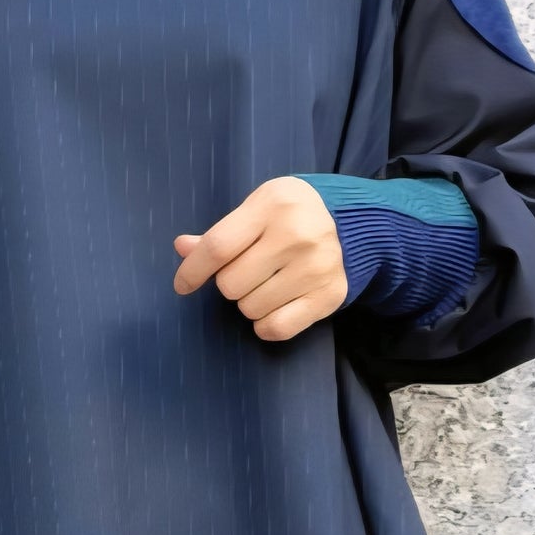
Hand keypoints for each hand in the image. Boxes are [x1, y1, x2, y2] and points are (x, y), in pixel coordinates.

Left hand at [173, 176, 346, 341]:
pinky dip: (266, 324)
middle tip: (249, 271)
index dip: (192, 271)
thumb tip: (182, 248)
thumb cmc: (290, 216)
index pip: (218, 247)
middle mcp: (297, 235)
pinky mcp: (328, 296)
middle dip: (230, 283)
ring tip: (268, 283)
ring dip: (250, 302)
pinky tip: (275, 305)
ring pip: (250, 309)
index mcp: (273, 206)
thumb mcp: (256, 211)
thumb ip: (219, 234)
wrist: (352, 224)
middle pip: (230, 284)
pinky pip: (276, 328)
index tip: (183, 285)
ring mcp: (316, 267)